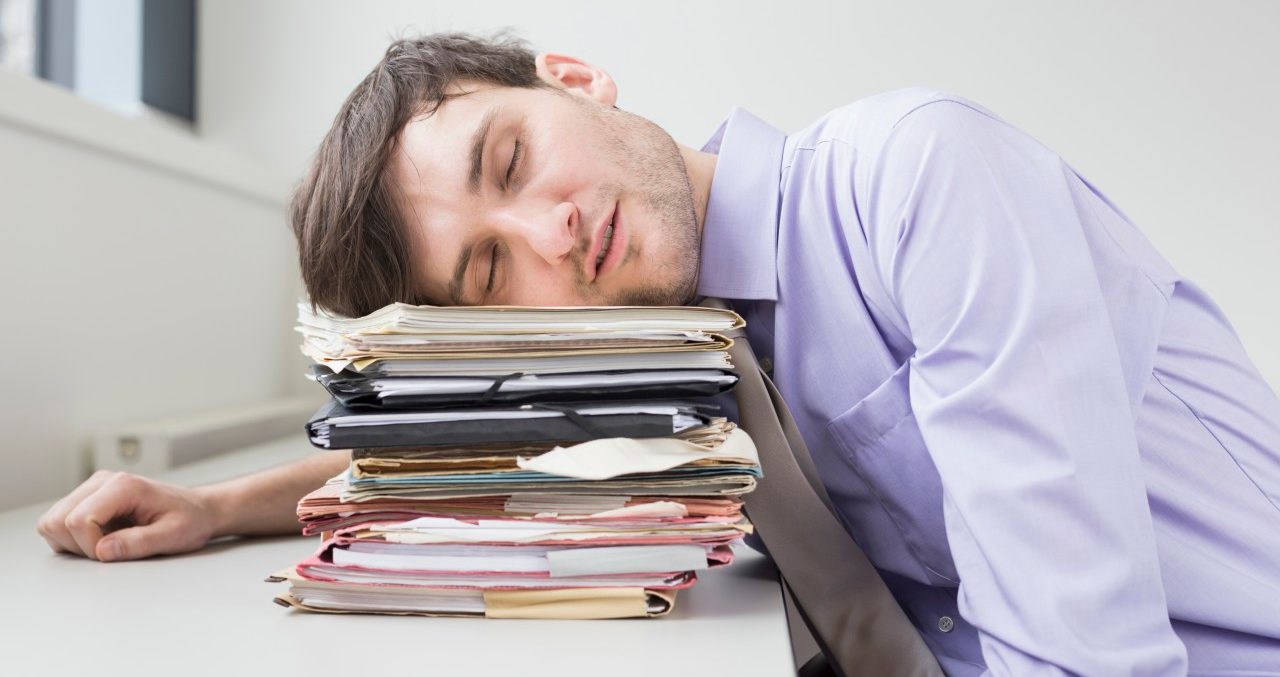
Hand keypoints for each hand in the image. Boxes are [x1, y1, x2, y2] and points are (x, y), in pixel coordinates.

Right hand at [36, 470, 220, 561]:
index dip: (91, 547)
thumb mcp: (174, 535)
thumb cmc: (190, 520)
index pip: (79, 520)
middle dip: (79, 546)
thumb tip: (102, 551)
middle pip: (57, 521)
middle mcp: (102, 482)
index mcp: (123, 486)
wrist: (198, 509)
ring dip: (73, 542)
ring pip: (52, 522)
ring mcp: (92, 489)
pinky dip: (73, 539)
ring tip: (110, 542)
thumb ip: (140, 543)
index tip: (116, 553)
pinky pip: (58, 525)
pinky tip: (104, 537)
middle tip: (113, 549)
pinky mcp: (87, 499)